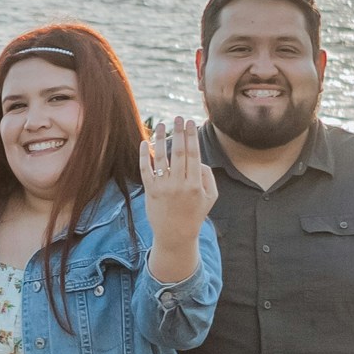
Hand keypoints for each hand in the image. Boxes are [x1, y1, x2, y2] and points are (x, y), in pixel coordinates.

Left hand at [139, 120, 215, 261]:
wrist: (175, 235)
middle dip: (179, 132)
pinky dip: (144, 155)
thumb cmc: (195, 214)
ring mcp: (163, 188)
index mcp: (195, 184)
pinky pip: (145, 170)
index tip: (190, 122)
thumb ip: (207, 176)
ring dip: (160, 139)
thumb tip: (199, 158)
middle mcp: (179, 184)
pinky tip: (144, 142)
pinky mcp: (150, 191)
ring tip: (161, 125)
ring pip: (161, 158)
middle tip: (178, 117)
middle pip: (179, 152)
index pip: (194, 154)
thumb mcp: (210, 197)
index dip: (192, 136)